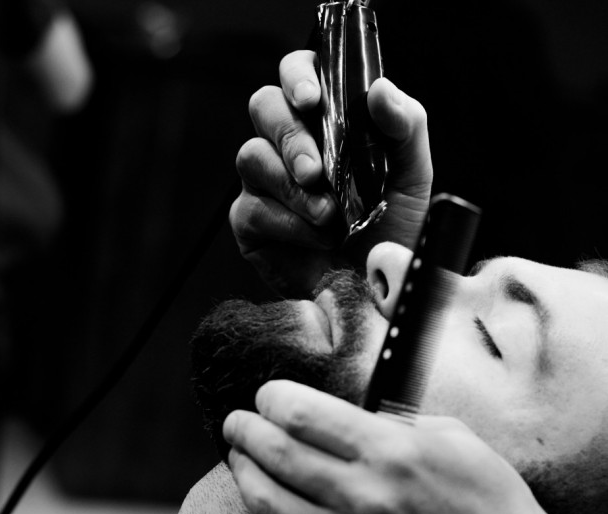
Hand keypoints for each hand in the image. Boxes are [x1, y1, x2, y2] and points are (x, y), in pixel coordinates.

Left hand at [223, 380, 558, 513]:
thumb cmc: (486, 497)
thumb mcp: (450, 436)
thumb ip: (394, 422)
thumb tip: (353, 415)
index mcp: (389, 451)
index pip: (302, 414)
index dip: (272, 398)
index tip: (268, 395)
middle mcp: (363, 492)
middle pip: (276, 453)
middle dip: (245, 430)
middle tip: (237, 421)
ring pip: (270, 502)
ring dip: (244, 473)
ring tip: (238, 456)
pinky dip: (266, 511)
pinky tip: (263, 495)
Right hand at [231, 50, 431, 296]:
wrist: (378, 292)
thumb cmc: (393, 230)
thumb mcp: (412, 177)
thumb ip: (405, 127)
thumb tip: (379, 88)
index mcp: (326, 121)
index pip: (296, 73)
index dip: (297, 76)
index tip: (312, 98)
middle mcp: (289, 144)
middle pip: (264, 106)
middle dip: (291, 137)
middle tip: (318, 171)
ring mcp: (264, 182)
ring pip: (251, 156)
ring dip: (292, 186)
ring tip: (329, 215)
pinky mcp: (250, 221)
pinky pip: (251, 207)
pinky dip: (288, 223)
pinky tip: (316, 237)